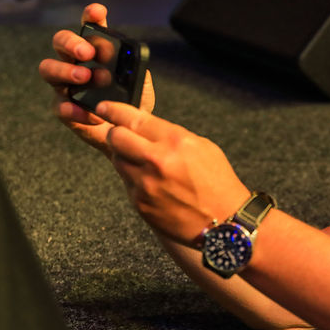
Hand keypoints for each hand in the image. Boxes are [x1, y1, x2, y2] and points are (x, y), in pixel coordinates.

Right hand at [39, 3, 154, 154]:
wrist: (128, 135)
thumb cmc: (131, 103)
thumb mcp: (140, 85)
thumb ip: (135, 72)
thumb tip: (131, 64)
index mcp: (95, 52)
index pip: (89, 27)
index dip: (90, 16)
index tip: (97, 12)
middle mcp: (75, 63)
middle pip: (60, 42)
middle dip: (72, 43)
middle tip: (87, 53)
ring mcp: (65, 85)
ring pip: (48, 68)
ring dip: (65, 71)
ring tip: (85, 78)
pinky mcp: (63, 109)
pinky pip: (59, 105)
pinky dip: (74, 109)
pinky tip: (91, 114)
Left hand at [94, 101, 250, 245]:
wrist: (225, 222)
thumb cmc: (218, 183)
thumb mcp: (203, 147)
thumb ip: (172, 135)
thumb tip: (145, 127)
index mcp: (176, 141)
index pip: (133, 118)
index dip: (113, 110)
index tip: (104, 107)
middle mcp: (157, 160)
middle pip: (115, 138)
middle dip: (116, 133)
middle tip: (122, 134)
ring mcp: (145, 184)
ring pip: (117, 160)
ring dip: (125, 156)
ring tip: (145, 162)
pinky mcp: (139, 203)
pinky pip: (127, 182)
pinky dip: (135, 178)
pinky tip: (154, 182)